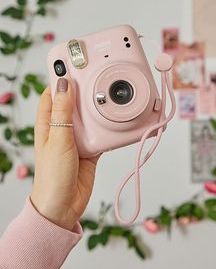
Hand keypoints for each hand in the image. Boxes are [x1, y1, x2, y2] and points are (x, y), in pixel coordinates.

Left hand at [31, 78, 100, 230]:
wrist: (64, 205)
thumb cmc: (53, 175)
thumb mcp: (57, 139)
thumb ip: (62, 112)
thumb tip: (63, 83)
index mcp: (48, 123)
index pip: (52, 93)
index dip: (61, 77)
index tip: (73, 63)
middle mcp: (62, 128)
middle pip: (74, 102)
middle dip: (84, 89)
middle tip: (97, 75)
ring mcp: (76, 138)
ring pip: (89, 116)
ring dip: (97, 107)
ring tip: (107, 93)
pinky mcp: (90, 148)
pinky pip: (100, 132)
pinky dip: (107, 126)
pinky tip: (114, 118)